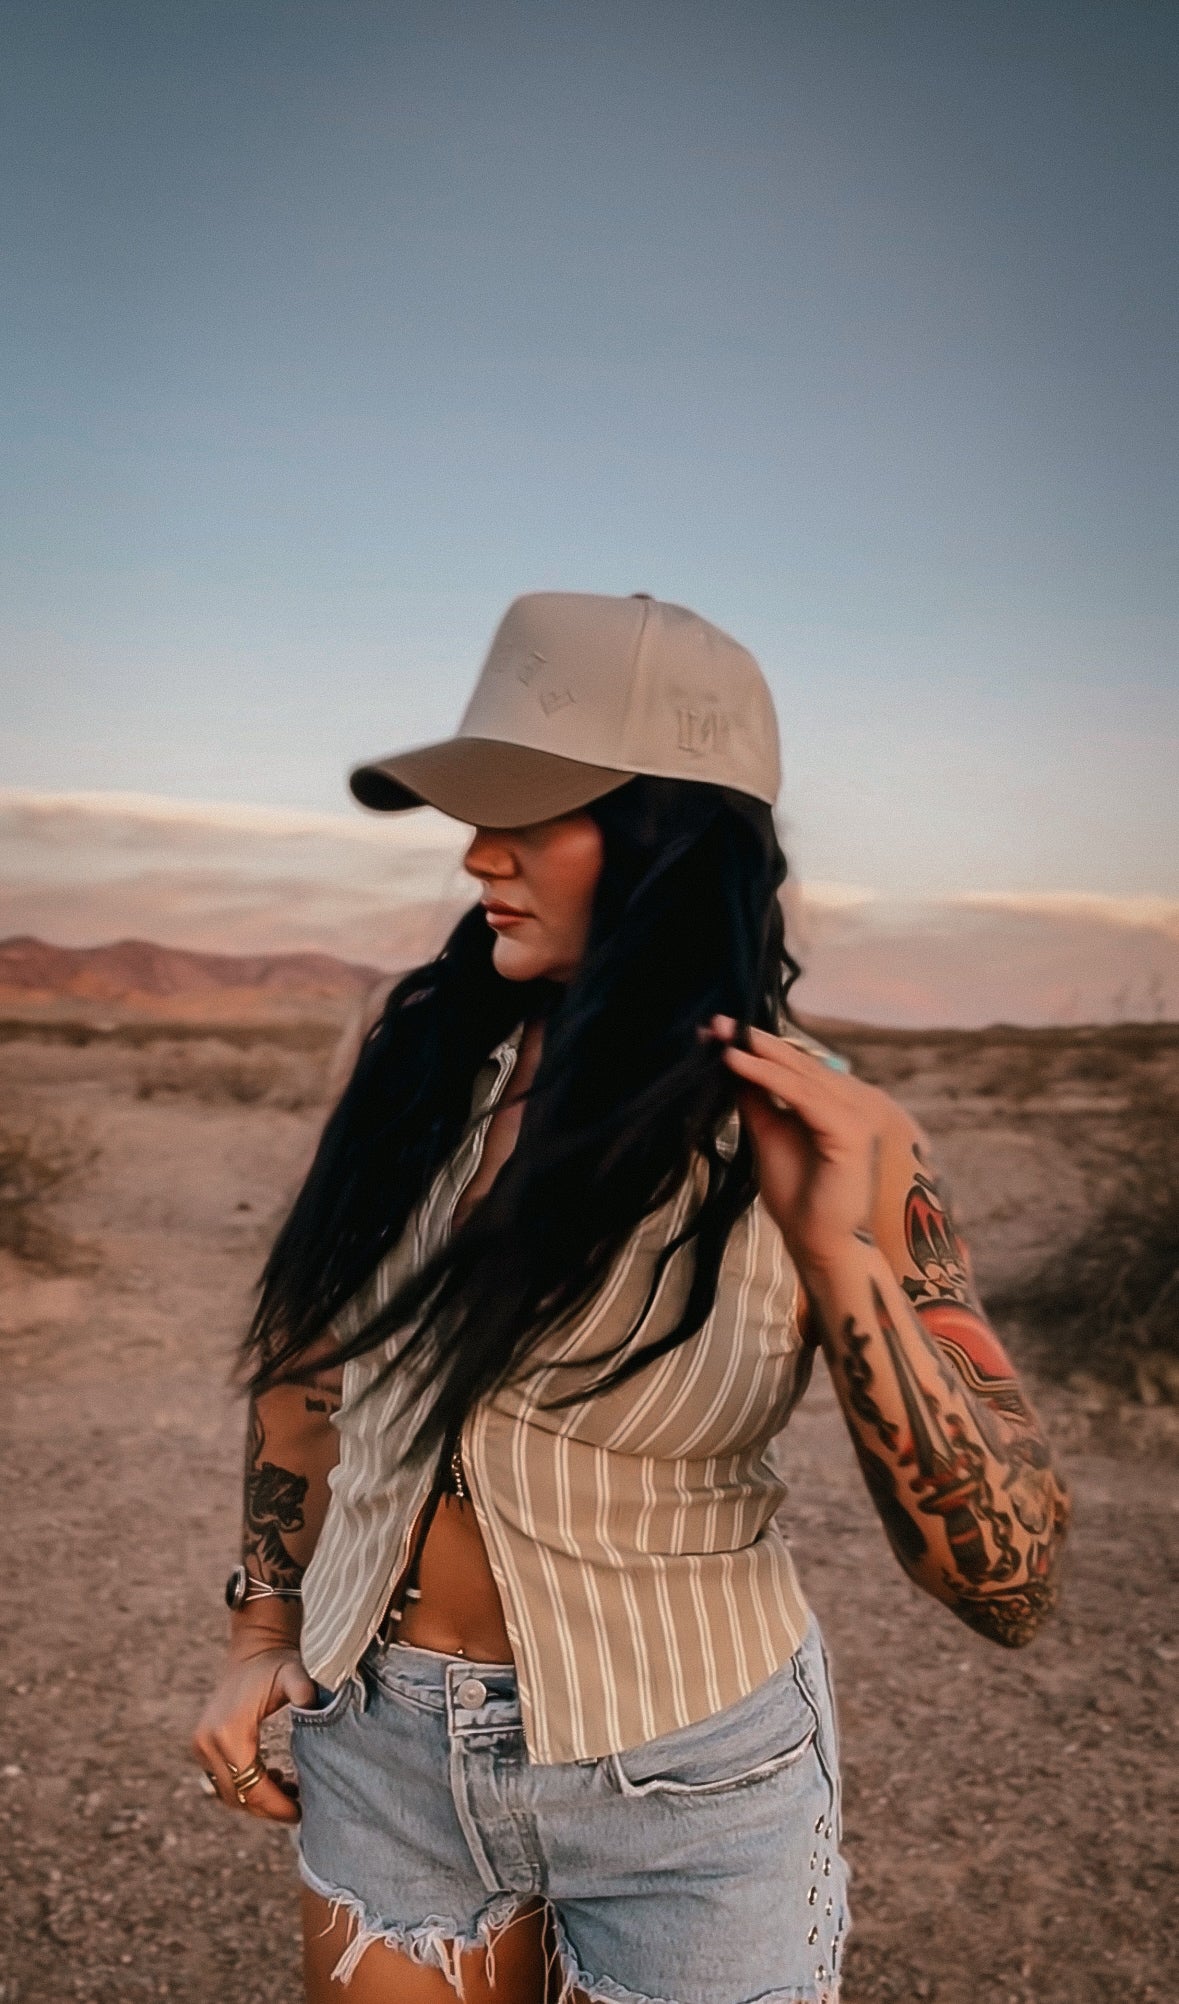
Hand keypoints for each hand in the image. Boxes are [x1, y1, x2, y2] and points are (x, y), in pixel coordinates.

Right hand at [191, 1642, 315, 1823]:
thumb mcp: (294, 1675)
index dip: (276, 1804)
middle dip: (269, 1807)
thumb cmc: (277, 1664)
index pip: (252, 1785)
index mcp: (229, 1731)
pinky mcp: (202, 1745)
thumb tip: (314, 1706)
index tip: (301, 1811)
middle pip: (239, 1795)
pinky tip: (271, 1776)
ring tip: (289, 1789)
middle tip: (299, 1807)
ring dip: (257, 1798)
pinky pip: (223, 1780)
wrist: (253, 1649)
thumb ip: (304, 1691)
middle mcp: (209, 1742)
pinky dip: (246, 1786)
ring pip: (230, 1792)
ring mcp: (202, 1745)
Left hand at [710, 1017, 885, 1273]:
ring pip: (798, 1074)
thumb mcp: (768, 1135)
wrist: (818, 1243)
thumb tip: (733, 1063)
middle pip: (796, 1062)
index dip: (756, 1045)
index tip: (715, 1029)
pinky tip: (737, 1063)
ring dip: (756, 1053)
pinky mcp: (851, 1131)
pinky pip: (802, 1096)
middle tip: (714, 1022)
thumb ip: (758, 1100)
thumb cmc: (798, 1196)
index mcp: (835, 1101)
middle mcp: (851, 1101)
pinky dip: (767, 1077)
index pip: (793, 1064)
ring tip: (721, 1037)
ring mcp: (856, 1114)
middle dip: (752, 1041)